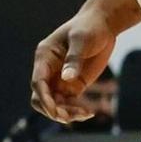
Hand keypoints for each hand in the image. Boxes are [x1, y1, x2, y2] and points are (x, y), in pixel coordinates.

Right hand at [30, 3, 116, 123]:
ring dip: (65, 113)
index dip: (44, 98)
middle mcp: (49, 70)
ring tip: (84, 114)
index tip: (55, 111)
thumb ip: (74, 59)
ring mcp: (60, 79)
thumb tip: (66, 79)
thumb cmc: (89, 27)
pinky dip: (75, 111)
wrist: (102, 25)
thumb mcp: (81, 40)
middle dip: (51, 109)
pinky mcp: (72, 85)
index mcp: (45, 56)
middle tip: (68, 116)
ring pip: (54, 104)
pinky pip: (68, 104)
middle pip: (41, 97)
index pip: (38, 82)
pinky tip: (88, 113)